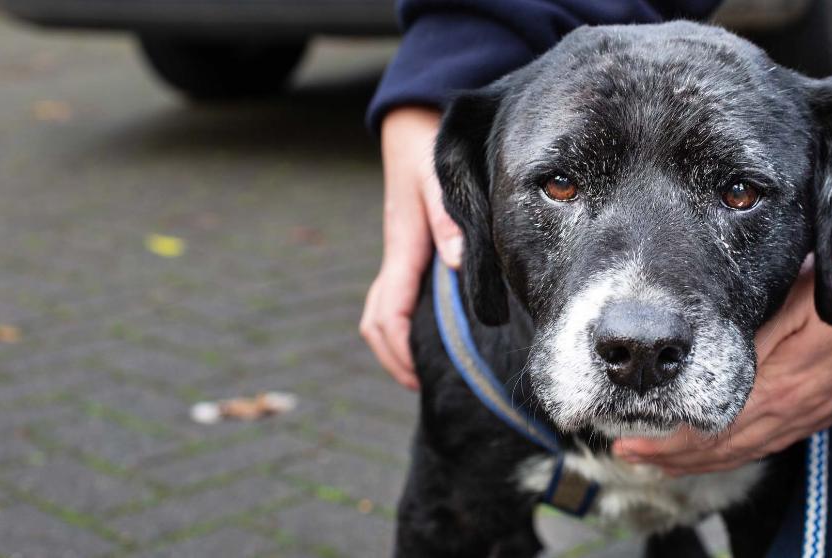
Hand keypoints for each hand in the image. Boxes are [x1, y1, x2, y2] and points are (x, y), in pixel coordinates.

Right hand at [360, 107, 463, 389]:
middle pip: (376, 321)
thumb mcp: (438, 180)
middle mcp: (396, 256)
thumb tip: (455, 264)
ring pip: (381, 309)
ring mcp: (398, 253)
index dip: (400, 348)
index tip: (418, 375)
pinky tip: (427, 329)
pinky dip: (401, 322)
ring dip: (393, 342)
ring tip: (418, 369)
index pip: (390, 312)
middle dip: (392, 356)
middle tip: (418, 384)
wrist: (410, 126)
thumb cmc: (426, 150)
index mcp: (403, 247)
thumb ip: (448, 221)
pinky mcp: (407, 247)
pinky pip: (394, 294)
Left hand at [614, 201, 831, 474]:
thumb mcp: (782, 302)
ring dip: (700, 460)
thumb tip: (693, 352)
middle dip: (670, 459)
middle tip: (630, 457)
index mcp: (775, 389)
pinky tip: (724, 447)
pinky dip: (736, 450)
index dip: (664, 445)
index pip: (706, 434)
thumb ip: (741, 334)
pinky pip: (770, 441)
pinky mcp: (823, 408)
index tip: (627, 445)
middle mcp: (790, 412)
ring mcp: (809, 414)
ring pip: (743, 450)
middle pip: (719, 452)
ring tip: (664, 461)